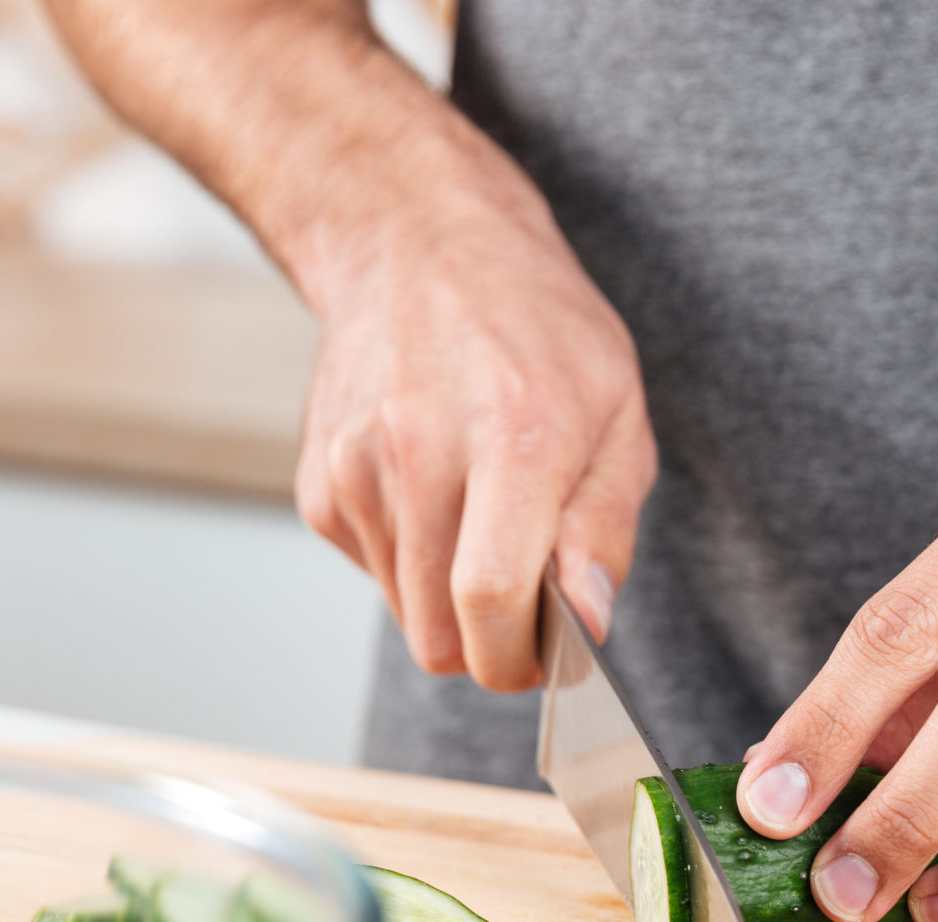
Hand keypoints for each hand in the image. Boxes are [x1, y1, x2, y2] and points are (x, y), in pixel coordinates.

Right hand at [294, 181, 656, 690]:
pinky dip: (410, 559)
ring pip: (406, 615)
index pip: (489, 601)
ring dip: (448, 597)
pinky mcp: (320, 484)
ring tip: (479, 516)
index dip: (516, 661)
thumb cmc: (535, 329)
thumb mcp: (617, 412)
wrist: (416, 244)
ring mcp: (356, 468)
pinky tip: (433, 490)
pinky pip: (373, 572)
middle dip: (486, 645)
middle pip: (439, 635)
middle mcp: (420, 453)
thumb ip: (606, 528)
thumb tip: (588, 623)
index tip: (540, 661)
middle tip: (522, 599)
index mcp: (513, 437)